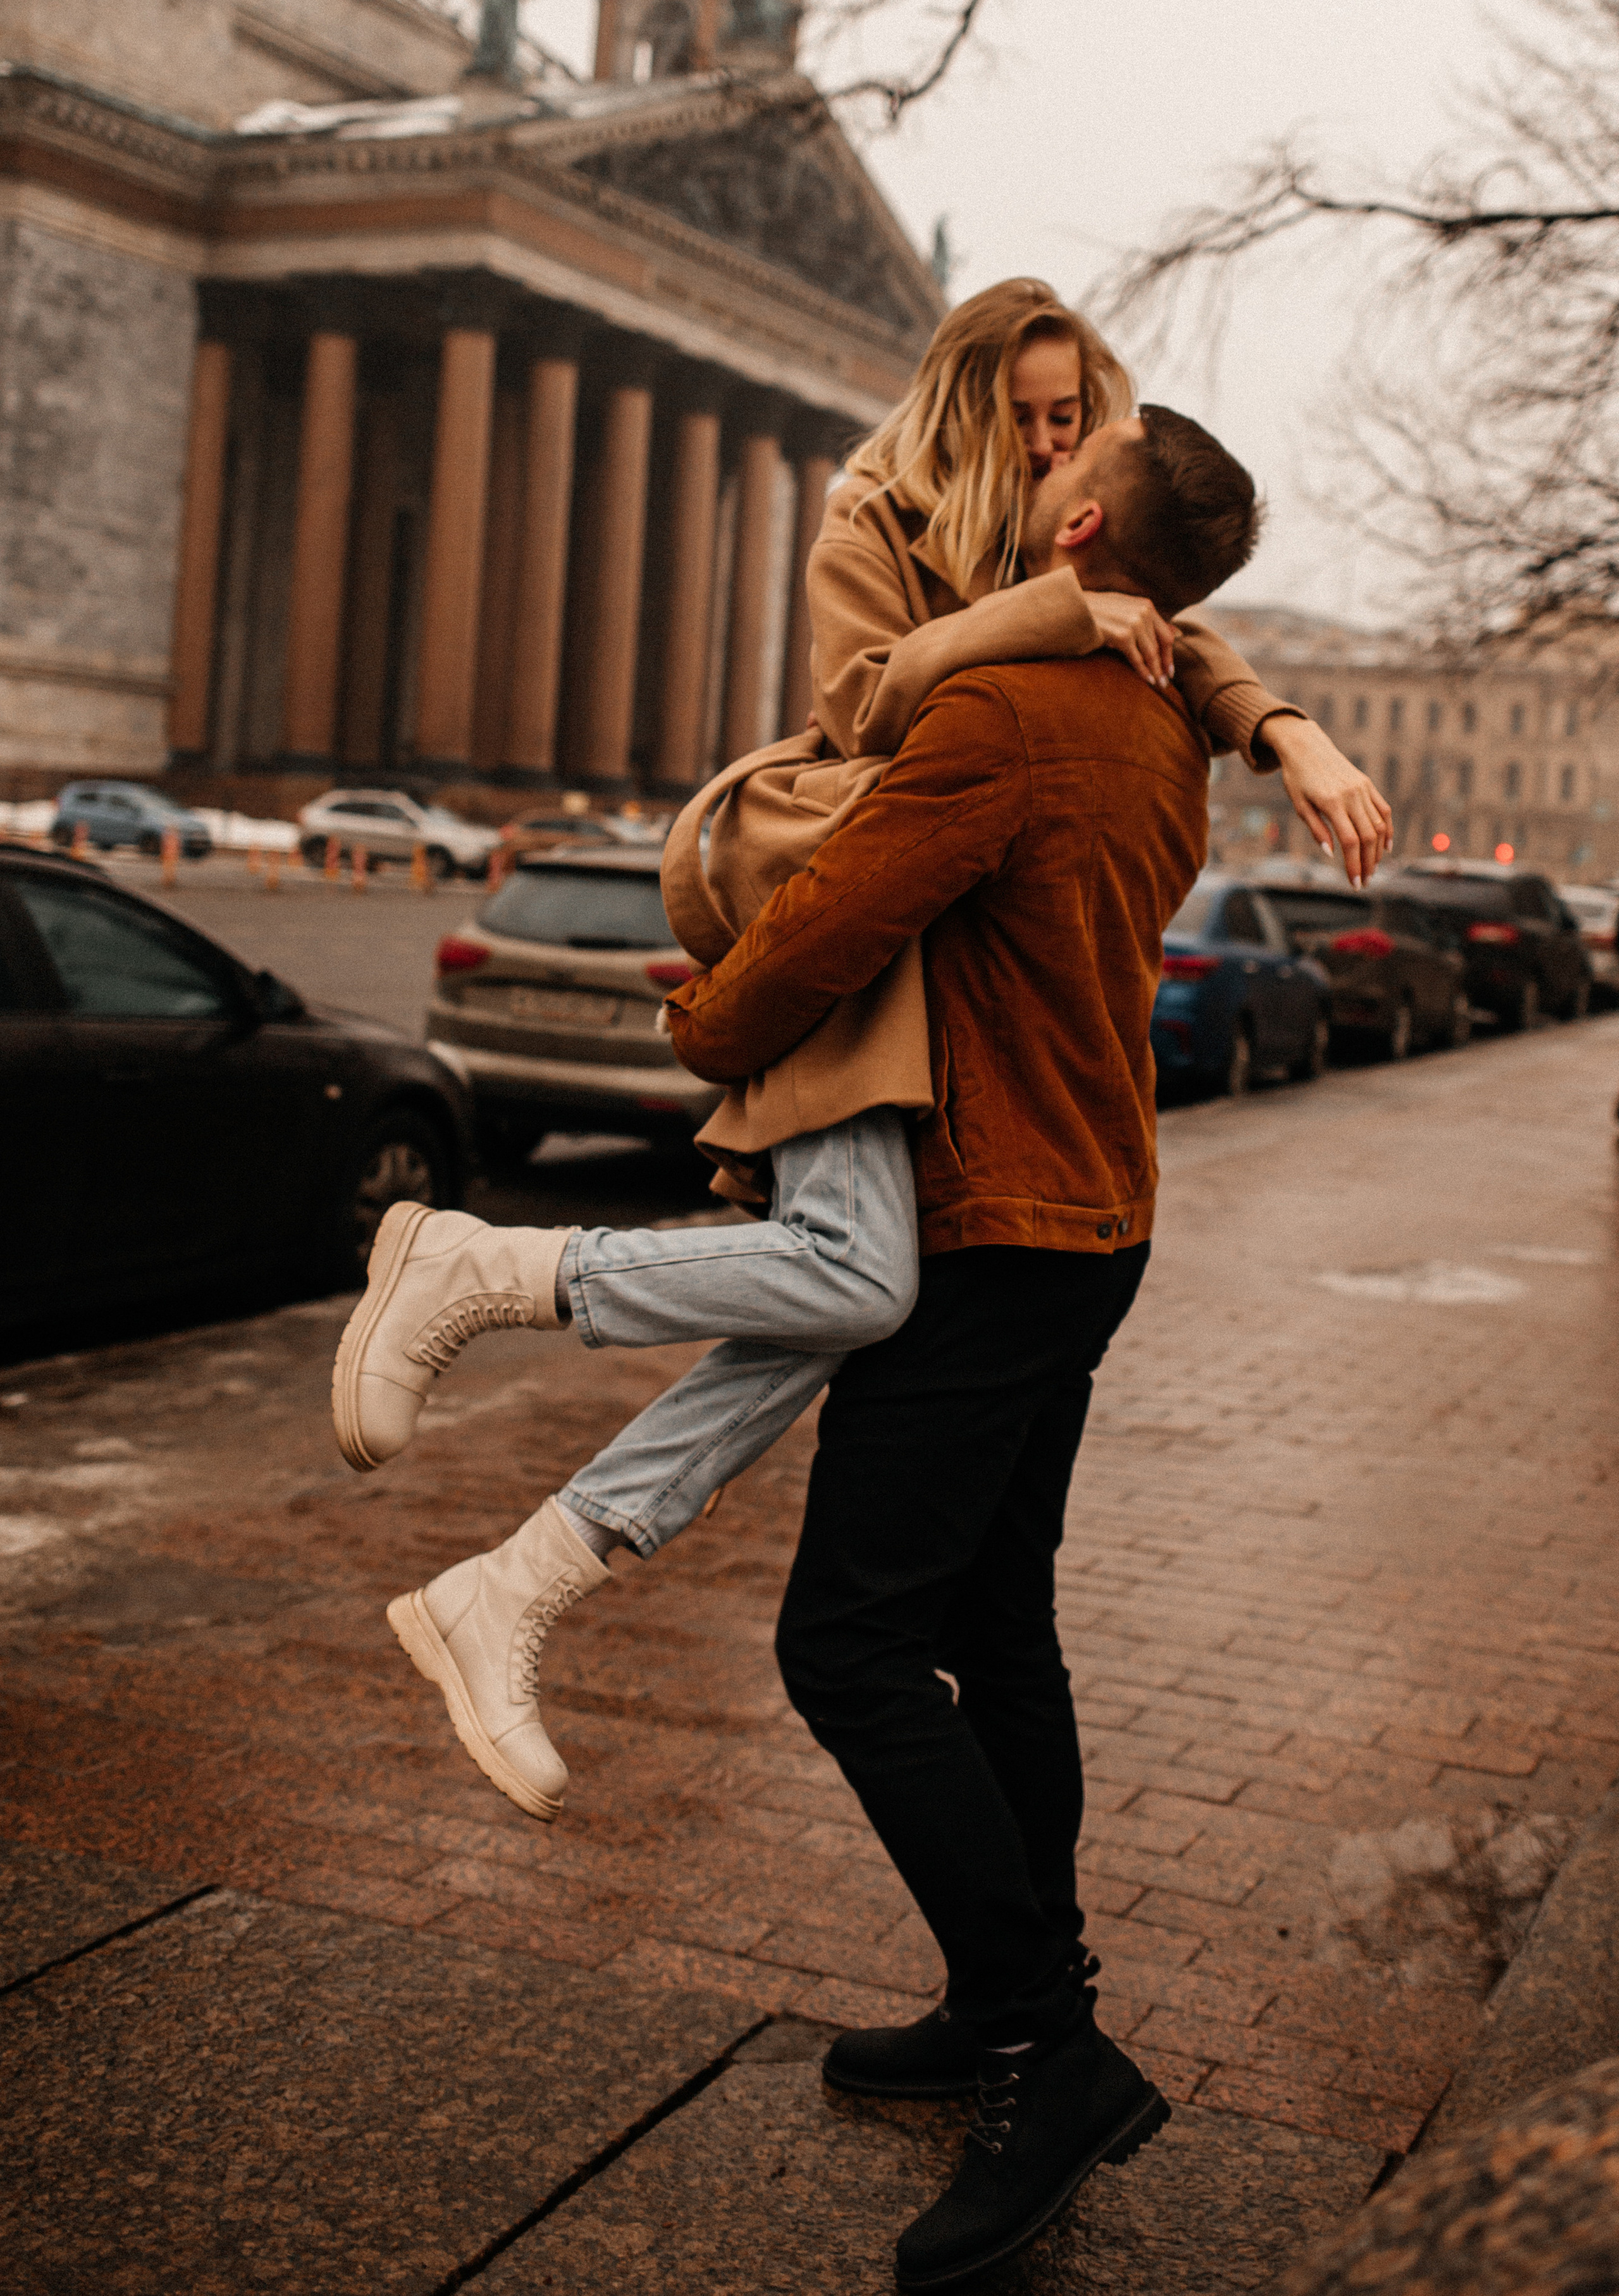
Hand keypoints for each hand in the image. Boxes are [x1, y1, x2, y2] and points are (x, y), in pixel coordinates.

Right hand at [1087, 591, 1177, 688]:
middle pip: (1162, 644)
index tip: (1170, 669)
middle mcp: (1143, 611)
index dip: (1169, 654)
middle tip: (1166, 681)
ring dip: (1156, 671)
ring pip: (1151, 653)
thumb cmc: (1096, 614)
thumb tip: (1177, 633)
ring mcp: (1133, 622)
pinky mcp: (1122, 635)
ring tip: (1159, 684)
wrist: (1073, 610)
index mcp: (1145, 605)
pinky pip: (1137, 658)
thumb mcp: (1125, 611)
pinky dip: (1144, 671)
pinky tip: (1148, 681)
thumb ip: (1146, 621)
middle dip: (1165, 665)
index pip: (1165, 633)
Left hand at [1261, 715, 1394, 887]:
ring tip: (1372, 868)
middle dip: (1368, 863)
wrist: (1306, 747)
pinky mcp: (1367, 784)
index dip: (1354, 865)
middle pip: (1368, 837)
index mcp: (1332, 803)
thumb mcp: (1299, 805)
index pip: (1350, 841)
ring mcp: (1362, 789)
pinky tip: (1386, 847)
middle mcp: (1352, 795)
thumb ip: (1316, 830)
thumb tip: (1331, 854)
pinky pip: (1383, 809)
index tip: (1355, 883)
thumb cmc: (1297, 778)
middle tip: (1365, 881)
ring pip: (1378, 825)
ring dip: (1377, 850)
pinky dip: (1387, 829)